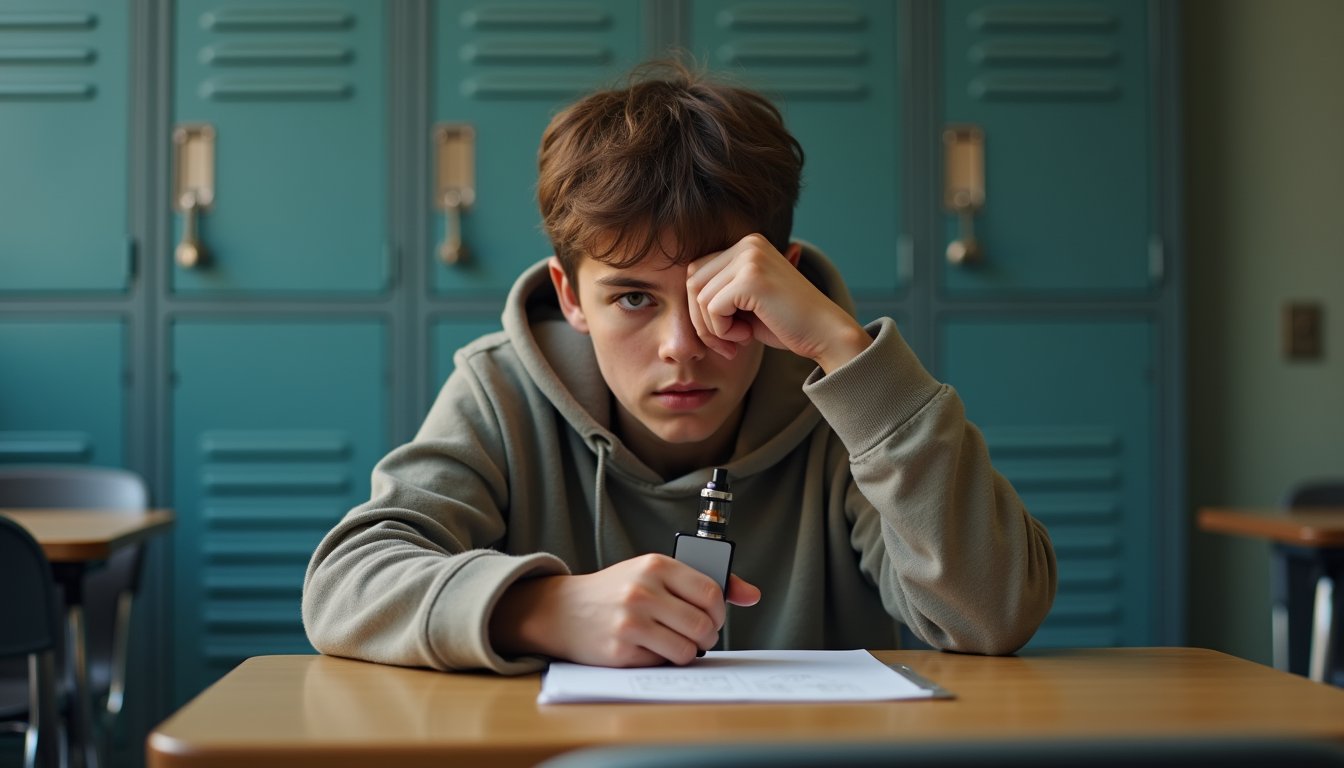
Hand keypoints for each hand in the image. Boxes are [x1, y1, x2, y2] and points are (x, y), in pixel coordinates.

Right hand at [489, 554, 760, 666]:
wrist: (563, 610)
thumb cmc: (616, 590)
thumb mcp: (653, 573)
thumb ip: (701, 581)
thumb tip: (753, 595)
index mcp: (656, 565)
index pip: (711, 591)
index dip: (721, 611)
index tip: (714, 617)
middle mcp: (643, 591)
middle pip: (703, 624)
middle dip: (708, 636)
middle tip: (698, 636)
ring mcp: (630, 622)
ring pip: (686, 650)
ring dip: (688, 653)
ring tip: (675, 645)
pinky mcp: (620, 650)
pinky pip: (662, 663)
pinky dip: (662, 661)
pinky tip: (648, 649)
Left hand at [685, 234, 870, 372]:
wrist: (825, 334)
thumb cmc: (786, 324)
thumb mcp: (746, 303)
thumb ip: (718, 293)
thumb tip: (675, 294)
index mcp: (748, 245)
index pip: (697, 272)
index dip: (701, 308)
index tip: (722, 335)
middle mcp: (748, 244)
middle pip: (692, 282)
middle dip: (700, 319)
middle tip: (725, 344)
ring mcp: (751, 258)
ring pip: (699, 297)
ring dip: (711, 329)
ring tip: (737, 341)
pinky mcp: (752, 278)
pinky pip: (712, 307)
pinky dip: (722, 330)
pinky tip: (746, 336)